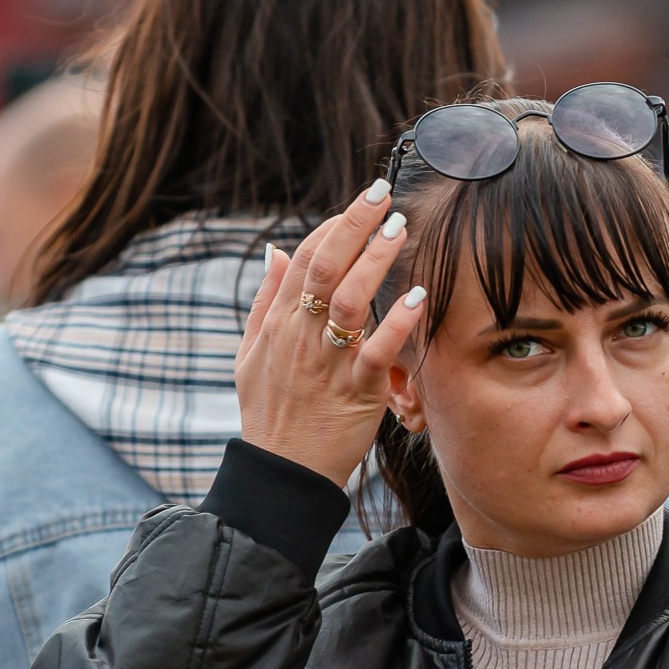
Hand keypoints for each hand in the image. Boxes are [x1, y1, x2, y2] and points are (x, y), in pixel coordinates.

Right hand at [233, 182, 424, 489]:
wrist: (281, 474)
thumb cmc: (270, 413)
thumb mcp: (251, 354)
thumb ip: (264, 300)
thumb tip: (273, 250)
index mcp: (279, 324)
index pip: (302, 259)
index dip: (332, 226)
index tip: (360, 204)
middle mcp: (300, 336)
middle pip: (326, 267)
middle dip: (355, 225)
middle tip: (384, 194)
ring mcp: (327, 363)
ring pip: (351, 301)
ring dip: (377, 261)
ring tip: (402, 229)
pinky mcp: (355, 391)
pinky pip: (377, 351)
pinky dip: (397, 322)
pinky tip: (418, 295)